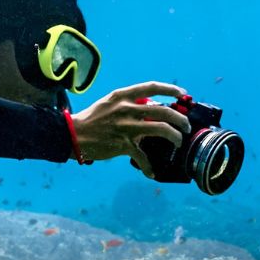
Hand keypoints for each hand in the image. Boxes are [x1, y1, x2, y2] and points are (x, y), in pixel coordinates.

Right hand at [70, 82, 188, 171]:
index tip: (183, 94)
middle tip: (185, 125)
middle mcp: (127, 109)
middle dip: (180, 118)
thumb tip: (150, 106)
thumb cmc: (92, 119)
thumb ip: (129, 103)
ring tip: (178, 140)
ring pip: (162, 129)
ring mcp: (126, 127)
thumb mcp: (109, 103)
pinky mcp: (124, 144)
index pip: (152, 87)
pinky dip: (149, 167)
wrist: (73, 134)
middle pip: (164, 110)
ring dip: (175, 136)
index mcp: (123, 96)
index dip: (170, 89)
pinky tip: (152, 172)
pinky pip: (143, 157)